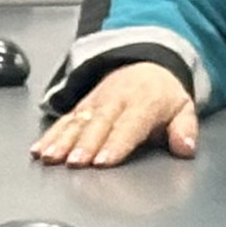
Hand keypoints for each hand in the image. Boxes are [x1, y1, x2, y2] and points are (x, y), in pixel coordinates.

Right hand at [36, 65, 197, 166]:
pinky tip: (39, 149)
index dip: (117, 143)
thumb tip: (186, 147)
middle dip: (85, 144)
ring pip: (77, 121)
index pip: (129, 125)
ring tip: (50, 157)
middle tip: (75, 164)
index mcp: (143, 103)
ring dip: (62, 140)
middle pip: (98, 124)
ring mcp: (95, 102)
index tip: (104, 161)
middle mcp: (115, 101)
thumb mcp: (183, 107)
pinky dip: (50, 134)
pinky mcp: (81, 106)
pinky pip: (64, 120)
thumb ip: (185, 129)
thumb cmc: (162, 95)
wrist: (144, 62)